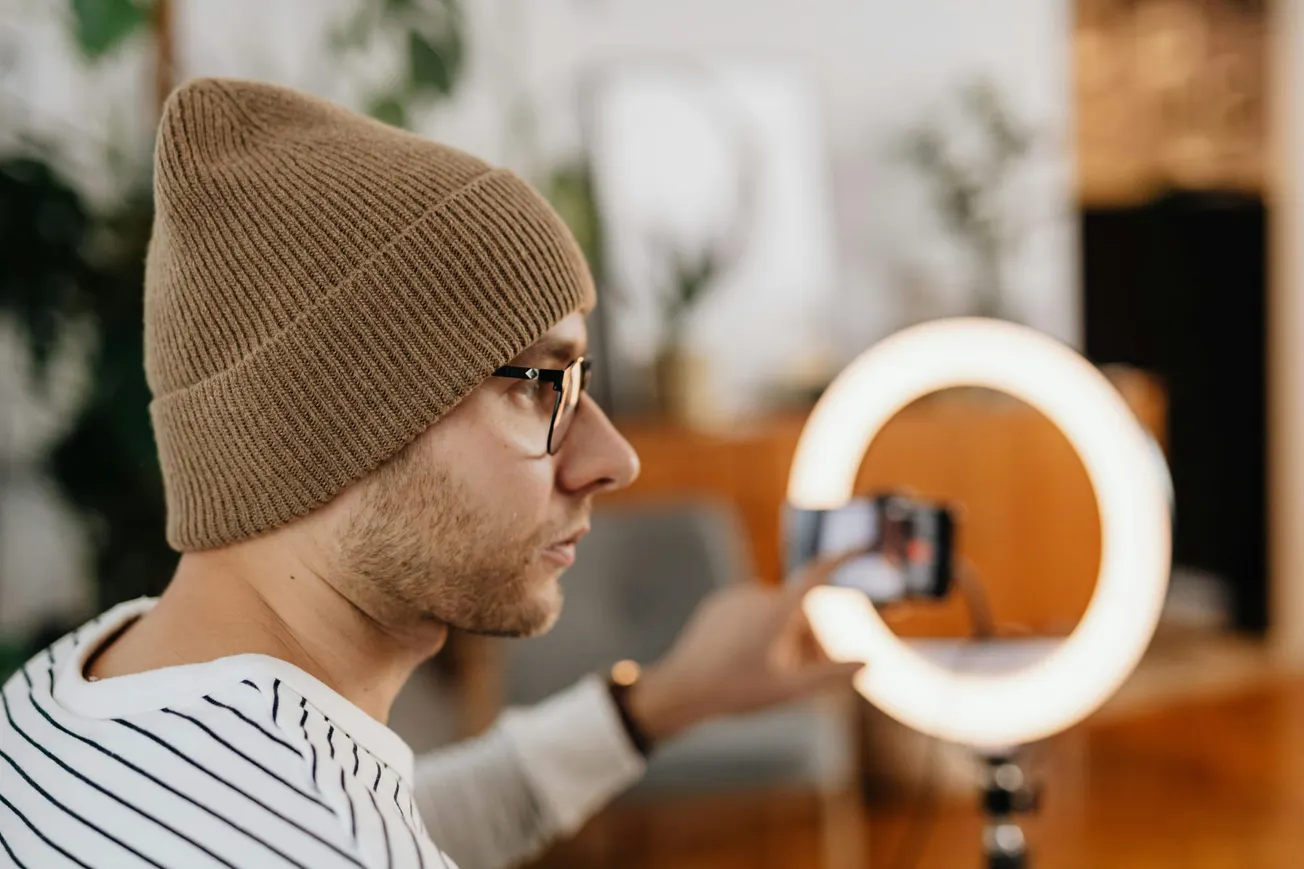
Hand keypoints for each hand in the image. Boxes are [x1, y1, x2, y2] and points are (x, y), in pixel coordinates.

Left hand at [627, 554, 866, 743]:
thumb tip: (867, 663)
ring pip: (774, 611)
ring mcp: (734, 598)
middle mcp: (755, 595)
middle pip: (797, 610)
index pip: (816, 574)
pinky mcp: (718, 605)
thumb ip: (830, 674)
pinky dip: (761, 628)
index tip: (860, 544)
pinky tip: (752, 659)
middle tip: (811, 671)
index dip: (841, 558)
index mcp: (775, 610)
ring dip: (785, 635)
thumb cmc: (736, 691)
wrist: (682, 689)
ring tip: (778, 671)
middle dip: (809, 636)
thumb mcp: (788, 688)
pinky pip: (750, 611)